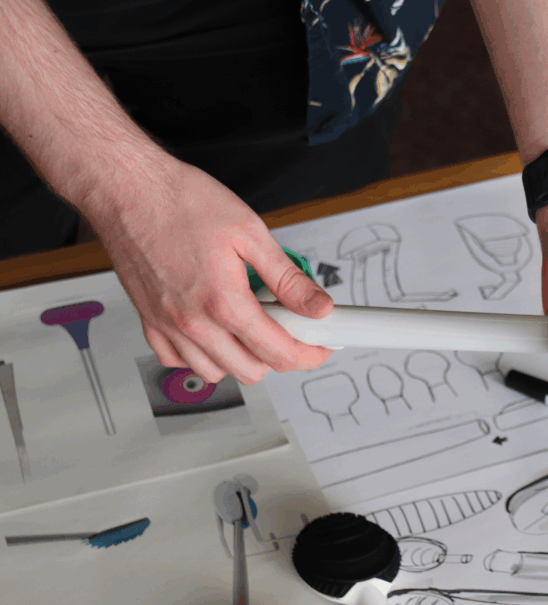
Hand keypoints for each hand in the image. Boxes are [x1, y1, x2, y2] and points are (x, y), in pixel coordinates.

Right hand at [89, 158, 334, 384]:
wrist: (127, 189)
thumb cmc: (180, 202)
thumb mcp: (250, 233)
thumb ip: (287, 278)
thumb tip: (318, 306)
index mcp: (223, 302)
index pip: (278, 352)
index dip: (309, 354)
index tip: (320, 346)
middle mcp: (192, 322)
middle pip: (250, 371)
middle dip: (279, 358)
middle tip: (291, 331)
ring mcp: (166, 325)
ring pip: (214, 372)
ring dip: (241, 359)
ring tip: (252, 327)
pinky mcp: (148, 321)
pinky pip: (177, 361)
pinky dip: (201, 356)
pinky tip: (215, 332)